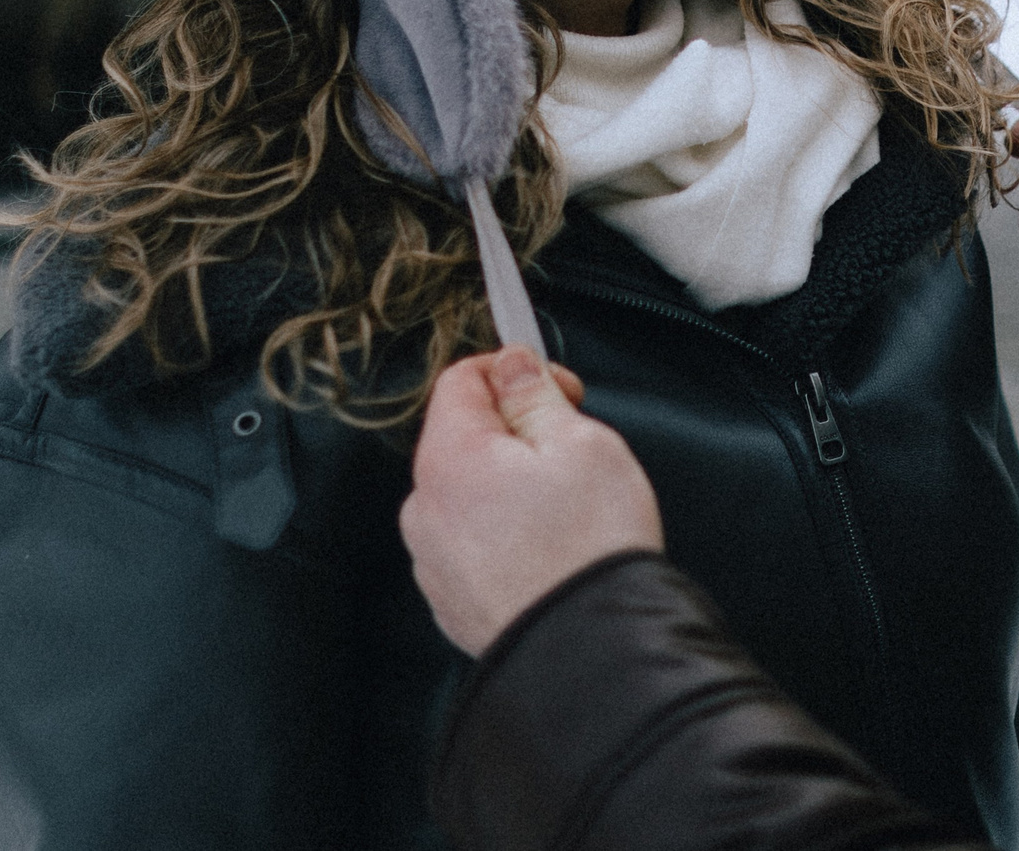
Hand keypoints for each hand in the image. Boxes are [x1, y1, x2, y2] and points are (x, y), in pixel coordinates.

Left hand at [401, 346, 663, 656]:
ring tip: (568, 510)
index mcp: (448, 460)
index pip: (460, 381)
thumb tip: (513, 366)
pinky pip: (473, 546)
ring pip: (468, 496)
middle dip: (515, 434)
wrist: (592, 653)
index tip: (556, 386)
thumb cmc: (590, 549)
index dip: (513, 371)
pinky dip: (507, 536)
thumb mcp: (581, 442)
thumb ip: (536, 395)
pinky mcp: (453, 603)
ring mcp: (434, 563)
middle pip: (463, 440)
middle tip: (573, 449)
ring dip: (510, 487)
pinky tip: (552, 549)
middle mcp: (426, 511)